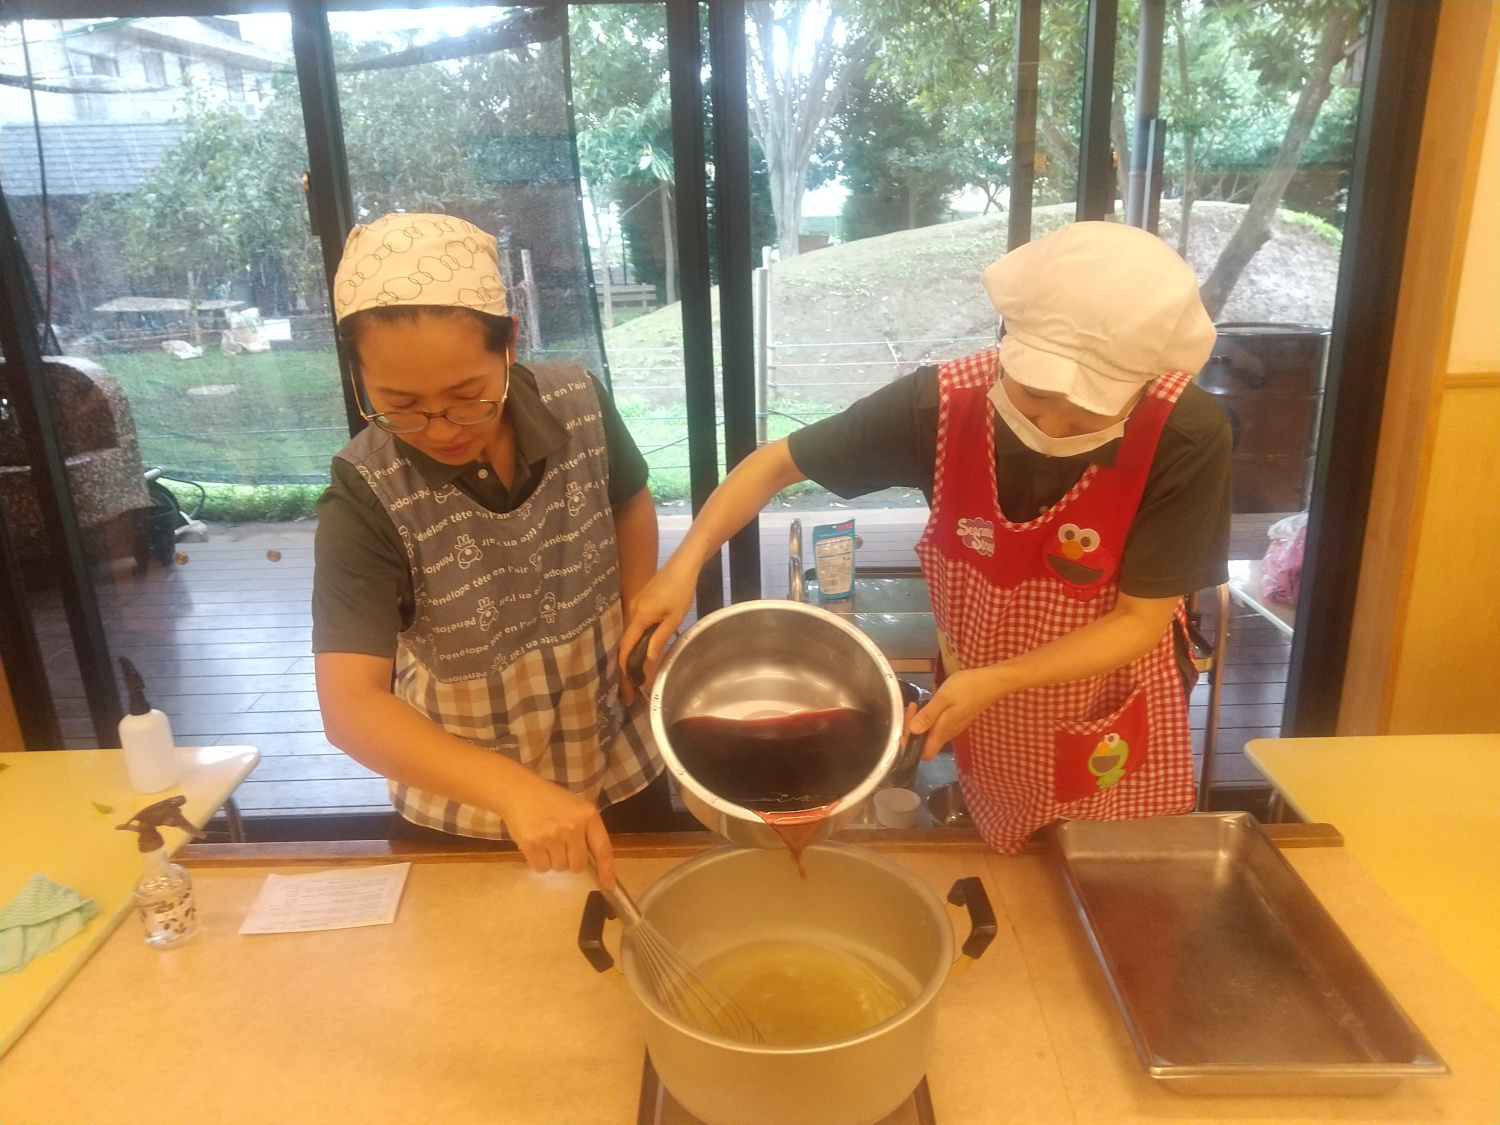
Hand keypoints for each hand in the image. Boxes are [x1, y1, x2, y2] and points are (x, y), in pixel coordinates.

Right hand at [498, 770, 615, 888]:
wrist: (519, 791)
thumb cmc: (549, 800)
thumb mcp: (576, 808)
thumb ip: (587, 831)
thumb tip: (595, 863)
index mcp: (588, 815)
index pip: (603, 849)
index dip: (607, 870)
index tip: (609, 886)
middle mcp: (573, 826)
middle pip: (578, 865)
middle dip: (570, 861)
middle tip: (560, 844)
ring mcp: (553, 836)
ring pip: (559, 868)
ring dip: (553, 860)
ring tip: (546, 839)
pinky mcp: (533, 844)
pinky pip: (542, 868)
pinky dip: (538, 861)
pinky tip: (535, 844)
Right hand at [619, 556, 697, 703]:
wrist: (683, 565)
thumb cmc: (681, 591)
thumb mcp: (674, 619)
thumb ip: (659, 639)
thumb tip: (647, 660)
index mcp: (639, 617)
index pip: (625, 647)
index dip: (625, 668)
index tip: (627, 686)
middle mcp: (632, 611)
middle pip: (625, 643)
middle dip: (627, 666)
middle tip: (632, 688)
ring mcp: (635, 605)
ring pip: (630, 634)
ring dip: (632, 653)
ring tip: (637, 673)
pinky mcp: (641, 602)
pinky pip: (635, 626)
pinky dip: (637, 641)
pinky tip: (644, 649)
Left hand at [908, 666, 1010, 752]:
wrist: (991, 682)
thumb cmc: (968, 687)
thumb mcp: (944, 698)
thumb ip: (928, 716)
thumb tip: (913, 732)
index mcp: (943, 731)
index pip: (924, 754)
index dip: (910, 745)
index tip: (905, 726)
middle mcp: (948, 733)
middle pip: (926, 744)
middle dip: (912, 731)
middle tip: (910, 709)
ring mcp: (954, 727)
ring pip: (931, 734)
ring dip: (920, 723)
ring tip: (916, 705)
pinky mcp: (957, 720)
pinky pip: (938, 726)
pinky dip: (928, 718)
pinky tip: (928, 704)